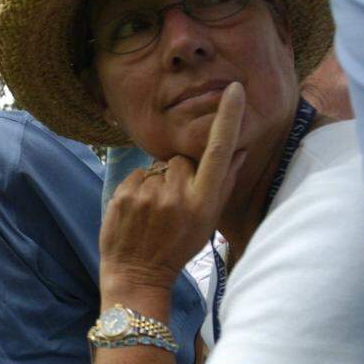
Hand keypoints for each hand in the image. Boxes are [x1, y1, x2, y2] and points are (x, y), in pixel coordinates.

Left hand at [100, 82, 246, 308]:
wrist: (136, 274)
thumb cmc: (178, 247)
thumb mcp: (208, 221)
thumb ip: (222, 184)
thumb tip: (239, 149)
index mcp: (204, 202)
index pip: (219, 151)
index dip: (228, 118)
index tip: (234, 89)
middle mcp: (177, 195)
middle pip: (181, 159)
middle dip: (180, 173)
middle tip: (174, 203)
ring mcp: (148, 194)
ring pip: (158, 167)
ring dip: (158, 181)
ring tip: (155, 210)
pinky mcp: (123, 194)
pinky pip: (137, 175)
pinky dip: (139, 187)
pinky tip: (139, 210)